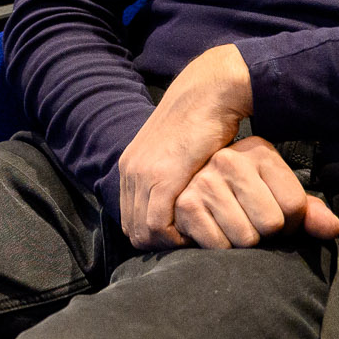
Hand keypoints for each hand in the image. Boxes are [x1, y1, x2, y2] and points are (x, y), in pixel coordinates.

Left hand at [116, 46, 338, 250]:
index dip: (154, 235)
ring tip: (194, 240)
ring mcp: (143, 174)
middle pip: (133, 229)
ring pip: (143, 231)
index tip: (180, 237)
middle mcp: (130, 171)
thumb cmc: (203, 124)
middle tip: (188, 245)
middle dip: (160, 244)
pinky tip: (197, 232)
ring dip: (169, 243)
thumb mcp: (177, 152)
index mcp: (130, 166)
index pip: (130, 219)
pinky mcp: (162, 176)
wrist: (208, 94)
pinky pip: (158, 224)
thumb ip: (170, 175)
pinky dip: (175, 236)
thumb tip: (178, 204)